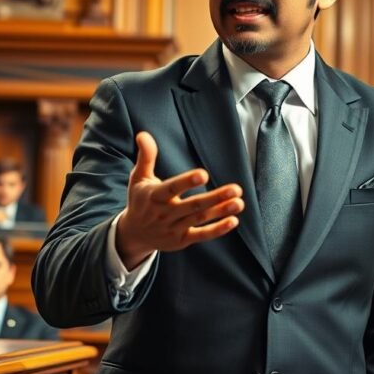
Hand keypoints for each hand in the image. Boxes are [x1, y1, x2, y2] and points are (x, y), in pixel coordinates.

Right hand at [116, 132, 243, 269]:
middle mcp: (164, 213)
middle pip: (192, 206)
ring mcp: (173, 228)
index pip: (171, 188)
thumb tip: (143, 134)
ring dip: (220, 211)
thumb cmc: (140, 200)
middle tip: (236, 189)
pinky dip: (217, 230)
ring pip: (200, 219)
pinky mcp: (181, 240)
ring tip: (239, 202)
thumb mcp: (138, 178)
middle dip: (215, 198)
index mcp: (154, 196)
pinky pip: (201, 235)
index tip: (203, 174)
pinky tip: (233, 220)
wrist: (134, 234)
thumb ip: (146, 156)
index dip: (186, 182)